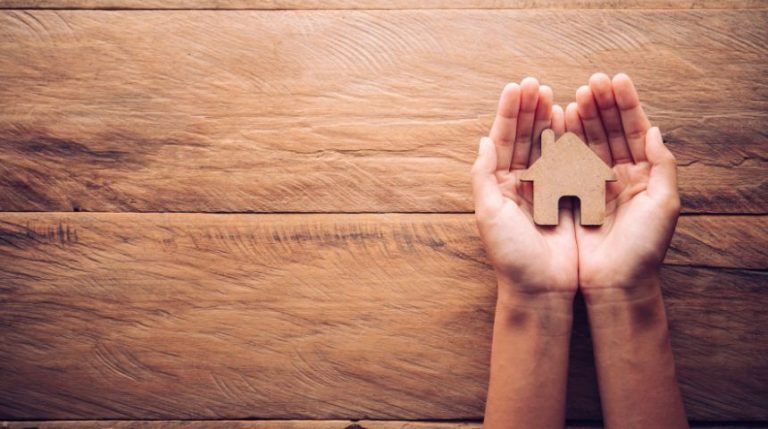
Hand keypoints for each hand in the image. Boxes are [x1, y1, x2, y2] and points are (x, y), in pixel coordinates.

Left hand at [472, 77, 576, 297]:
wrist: (541, 290)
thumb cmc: (511, 255)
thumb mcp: (488, 213)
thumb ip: (483, 175)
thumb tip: (483, 140)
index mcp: (498, 186)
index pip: (502, 140)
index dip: (509, 113)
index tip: (518, 87)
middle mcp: (520, 185)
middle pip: (523, 138)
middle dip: (529, 110)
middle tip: (537, 83)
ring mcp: (545, 190)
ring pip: (546, 146)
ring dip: (548, 120)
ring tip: (554, 94)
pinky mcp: (568, 199)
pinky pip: (569, 163)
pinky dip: (570, 142)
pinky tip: (572, 122)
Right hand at [564, 73, 680, 294]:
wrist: (613, 285)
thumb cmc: (644, 249)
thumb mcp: (665, 204)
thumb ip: (663, 164)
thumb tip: (655, 130)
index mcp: (643, 175)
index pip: (634, 130)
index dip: (625, 105)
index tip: (615, 80)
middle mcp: (617, 176)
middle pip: (610, 131)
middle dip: (601, 105)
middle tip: (591, 81)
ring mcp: (592, 185)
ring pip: (587, 142)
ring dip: (581, 118)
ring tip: (574, 95)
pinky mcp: (569, 197)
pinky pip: (565, 162)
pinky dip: (562, 141)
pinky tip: (557, 122)